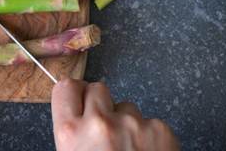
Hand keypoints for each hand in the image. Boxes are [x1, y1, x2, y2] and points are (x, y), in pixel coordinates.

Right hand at [51, 79, 178, 150]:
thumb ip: (72, 137)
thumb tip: (77, 117)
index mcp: (70, 133)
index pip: (65, 87)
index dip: (75, 93)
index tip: (80, 100)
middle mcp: (98, 123)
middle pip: (97, 89)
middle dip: (102, 105)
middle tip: (107, 128)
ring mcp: (131, 124)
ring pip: (127, 106)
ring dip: (127, 122)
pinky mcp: (160, 130)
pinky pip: (151, 122)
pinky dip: (151, 136)